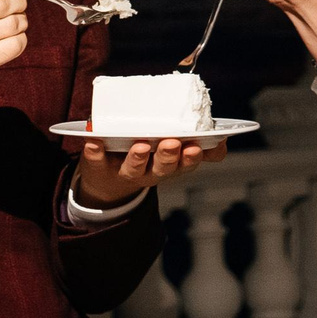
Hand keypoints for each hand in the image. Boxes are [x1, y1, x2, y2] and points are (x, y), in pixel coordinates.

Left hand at [73, 136, 217, 206]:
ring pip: (133, 168)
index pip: (186, 164)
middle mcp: (149, 171)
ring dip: (137, 157)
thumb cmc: (148, 156)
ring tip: (140, 145)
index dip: (193, 158)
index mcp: (170, 165)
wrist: (107, 180)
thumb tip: (223, 137)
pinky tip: (93, 142)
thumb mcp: (175, 154)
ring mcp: (124, 170)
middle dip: (168, 157)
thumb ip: (198, 145)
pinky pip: (95, 161)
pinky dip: (94, 152)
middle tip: (171, 143)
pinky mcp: (98, 166)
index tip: (197, 147)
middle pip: (162, 168)